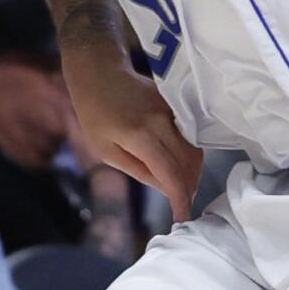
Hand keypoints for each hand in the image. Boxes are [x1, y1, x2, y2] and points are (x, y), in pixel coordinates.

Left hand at [60, 48, 201, 215]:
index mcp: (139, 136)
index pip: (170, 173)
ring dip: (192, 173)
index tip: (182, 217)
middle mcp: (161, 122)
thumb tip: (165, 189)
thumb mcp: (105, 150)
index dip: (180, 198)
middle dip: (189, 188)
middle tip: (182, 205)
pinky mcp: (176, 105)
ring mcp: (172, 111)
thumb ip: (137, 170)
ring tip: (183, 188)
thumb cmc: (94, 113)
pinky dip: (189, 155)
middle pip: (188, 163)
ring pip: (194, 150)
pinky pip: (190, 136)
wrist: (100, 71)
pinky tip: (181, 167)